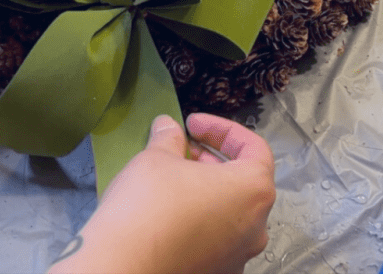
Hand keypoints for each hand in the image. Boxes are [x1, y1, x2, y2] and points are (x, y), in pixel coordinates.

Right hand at [48, 113, 275, 273]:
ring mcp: (239, 255)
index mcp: (253, 190)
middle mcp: (256, 226)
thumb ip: (169, 137)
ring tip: (171, 178)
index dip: (222, 130)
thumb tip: (168, 126)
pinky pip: (216, 238)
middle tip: (180, 149)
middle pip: (244, 181)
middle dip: (212, 159)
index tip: (192, 124)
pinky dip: (200, 219)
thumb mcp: (157, 157)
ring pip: (230, 211)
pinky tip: (169, 212)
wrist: (125, 267)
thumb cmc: (149, 204)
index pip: (254, 148)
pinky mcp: (218, 272)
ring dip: (206, 189)